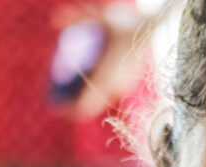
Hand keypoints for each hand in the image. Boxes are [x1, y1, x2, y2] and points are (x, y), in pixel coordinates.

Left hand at [50, 0, 152, 120]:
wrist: (153, 30)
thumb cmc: (126, 23)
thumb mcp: (101, 17)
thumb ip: (77, 17)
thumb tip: (53, 18)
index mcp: (106, 74)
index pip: (84, 104)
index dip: (70, 110)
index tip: (59, 107)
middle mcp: (114, 85)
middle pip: (90, 109)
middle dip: (75, 110)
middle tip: (63, 107)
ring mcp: (122, 87)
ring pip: (99, 103)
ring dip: (86, 104)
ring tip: (72, 101)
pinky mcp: (127, 85)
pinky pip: (108, 96)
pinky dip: (96, 96)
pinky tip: (88, 89)